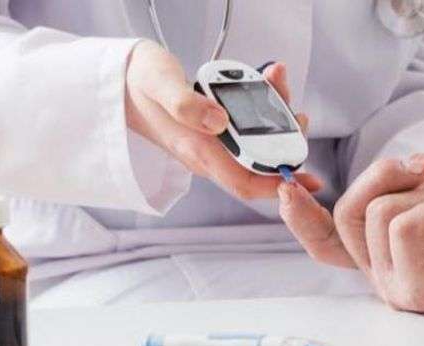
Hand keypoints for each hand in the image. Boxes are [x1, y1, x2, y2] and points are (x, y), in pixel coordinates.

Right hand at [125, 40, 320, 198]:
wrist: (118, 83)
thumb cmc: (139, 81)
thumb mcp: (160, 84)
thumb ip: (186, 104)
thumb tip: (220, 122)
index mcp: (196, 149)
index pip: (244, 181)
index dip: (277, 185)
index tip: (305, 178)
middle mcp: (205, 154)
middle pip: (256, 165)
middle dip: (284, 144)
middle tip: (298, 114)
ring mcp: (207, 146)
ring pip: (252, 147)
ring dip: (274, 124)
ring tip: (280, 87)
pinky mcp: (208, 133)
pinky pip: (243, 132)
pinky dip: (260, 113)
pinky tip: (265, 85)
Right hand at [280, 154, 423, 315]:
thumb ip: (390, 195)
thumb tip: (381, 175)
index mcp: (380, 255)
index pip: (326, 243)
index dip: (301, 218)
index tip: (284, 189)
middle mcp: (381, 275)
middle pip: (346, 214)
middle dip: (384, 175)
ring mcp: (395, 287)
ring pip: (375, 215)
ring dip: (422, 194)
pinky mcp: (414, 291)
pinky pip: (403, 226)